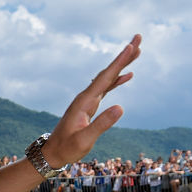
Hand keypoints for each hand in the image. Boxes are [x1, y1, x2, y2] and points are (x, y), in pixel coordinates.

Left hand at [40, 35, 140, 166]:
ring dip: (122, 64)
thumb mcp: (85, 139)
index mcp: (85, 101)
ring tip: (137, 51)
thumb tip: (121, 107)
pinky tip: (127, 75)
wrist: (53, 153)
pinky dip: (117, 80)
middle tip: (139, 38)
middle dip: (123, 55)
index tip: (131, 46)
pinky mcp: (89, 105)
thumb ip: (102, 124)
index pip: (105, 77)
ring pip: (108, 78)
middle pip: (108, 72)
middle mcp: (86, 96)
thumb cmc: (67, 148)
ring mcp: (87, 100)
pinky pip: (106, 88)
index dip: (119, 62)